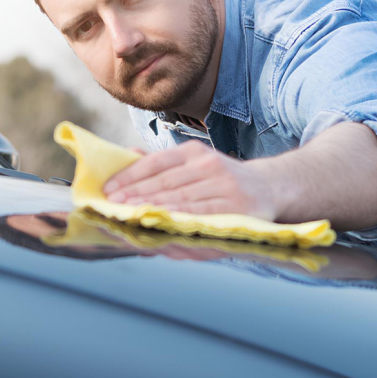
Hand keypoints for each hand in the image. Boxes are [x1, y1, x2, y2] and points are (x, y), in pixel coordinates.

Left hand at [102, 140, 278, 218]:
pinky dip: (179, 222)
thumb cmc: (219, 178)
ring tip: (128, 216)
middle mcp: (209, 165)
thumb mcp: (193, 162)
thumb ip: (161, 163)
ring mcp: (224, 186)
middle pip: (165, 183)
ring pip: (181, 200)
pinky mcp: (236, 208)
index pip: (155, 162)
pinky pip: (201, 217)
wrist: (268, 187)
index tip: (108, 189)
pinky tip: (161, 225)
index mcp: (193, 152)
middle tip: (112, 206)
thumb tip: (126, 155)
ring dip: (152, 209)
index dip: (130, 176)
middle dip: (135, 195)